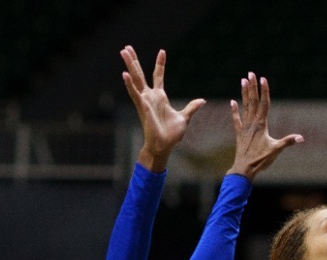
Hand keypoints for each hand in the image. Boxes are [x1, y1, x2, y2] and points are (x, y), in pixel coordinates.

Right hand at [121, 47, 204, 171]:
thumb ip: (191, 108)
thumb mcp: (184, 118)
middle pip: (140, 74)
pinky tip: (124, 74)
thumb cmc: (171, 135)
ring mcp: (145, 101)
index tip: (162, 51)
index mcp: (160, 97)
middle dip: (134, 60)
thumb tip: (202, 101)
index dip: (160, 64)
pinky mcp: (142, 107)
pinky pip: (134, 94)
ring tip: (124, 52)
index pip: (158, 75)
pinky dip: (129, 85)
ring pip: (135, 79)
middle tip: (126, 47)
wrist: (164, 146)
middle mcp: (150, 96)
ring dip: (129, 66)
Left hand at [227, 72, 301, 179]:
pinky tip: (232, 101)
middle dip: (252, 86)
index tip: (263, 78)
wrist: (244, 168)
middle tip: (251, 73)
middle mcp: (252, 123)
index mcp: (261, 124)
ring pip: (245, 106)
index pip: (264, 104)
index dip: (264, 91)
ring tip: (243, 80)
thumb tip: (301, 138)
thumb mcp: (276, 150)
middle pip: (253, 101)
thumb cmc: (261, 160)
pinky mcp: (239, 133)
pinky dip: (234, 110)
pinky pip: (236, 119)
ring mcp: (244, 127)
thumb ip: (288, 142)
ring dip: (244, 93)